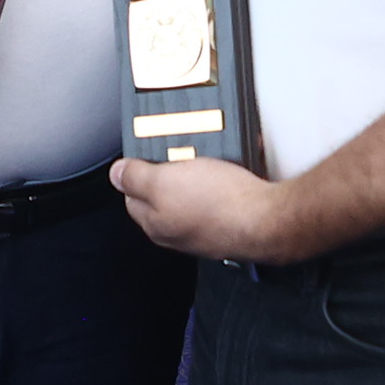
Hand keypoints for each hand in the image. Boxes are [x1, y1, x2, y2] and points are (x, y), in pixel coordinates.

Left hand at [107, 155, 321, 263]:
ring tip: (210, 157)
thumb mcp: (164, 181)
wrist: (269, 220)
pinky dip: (223, 184)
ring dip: (199, 174)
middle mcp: (179, 233)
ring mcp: (206, 232)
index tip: (150, 152)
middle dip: (171, 171)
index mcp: (156, 224)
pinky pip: (220, 199)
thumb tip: (116, 174)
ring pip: (193, 195)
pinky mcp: (232, 226)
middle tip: (183, 150)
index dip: (138, 170)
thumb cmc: (219, 203)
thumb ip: (135, 178)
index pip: (133, 196)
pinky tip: (231, 172)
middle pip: (164, 195)